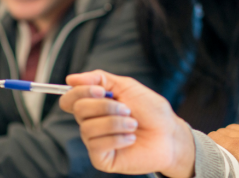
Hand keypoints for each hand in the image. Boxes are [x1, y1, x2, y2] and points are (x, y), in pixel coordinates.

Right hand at [59, 70, 194, 177]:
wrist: (169, 134)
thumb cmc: (151, 111)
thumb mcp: (126, 86)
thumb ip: (99, 79)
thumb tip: (71, 78)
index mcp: (95, 105)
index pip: (70, 99)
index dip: (80, 92)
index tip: (101, 90)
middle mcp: (92, 123)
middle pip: (78, 110)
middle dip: (105, 106)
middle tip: (127, 108)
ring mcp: (95, 141)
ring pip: (88, 128)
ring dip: (115, 122)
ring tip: (133, 124)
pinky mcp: (102, 159)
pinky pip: (96, 145)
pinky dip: (117, 138)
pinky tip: (131, 138)